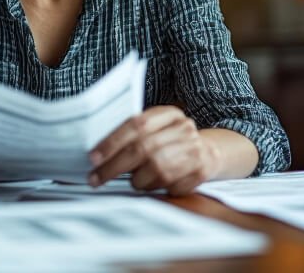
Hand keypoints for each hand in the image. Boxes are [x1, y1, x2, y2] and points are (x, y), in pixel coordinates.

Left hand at [88, 106, 215, 195]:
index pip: (136, 125)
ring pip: (157, 170)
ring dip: (139, 180)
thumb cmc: (171, 141)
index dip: (112, 142)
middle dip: (115, 166)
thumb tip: (98, 153)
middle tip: (95, 178)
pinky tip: (155, 185)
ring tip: (135, 181)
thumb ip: (132, 134)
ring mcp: (195, 150)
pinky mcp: (201, 171)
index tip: (93, 157)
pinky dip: (158, 189)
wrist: (210, 151)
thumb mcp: (156, 129)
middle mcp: (184, 129)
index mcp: (169, 114)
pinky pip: (171, 187)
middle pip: (143, 149)